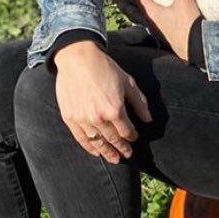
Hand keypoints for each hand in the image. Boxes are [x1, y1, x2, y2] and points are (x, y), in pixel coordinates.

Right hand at [53, 41, 151, 162]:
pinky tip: (96, 152)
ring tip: (114, 159)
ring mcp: (83, 119)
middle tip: (127, 155)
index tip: (134, 138)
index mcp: (115, 109)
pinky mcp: (70, 118)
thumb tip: (148, 120)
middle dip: (122, 148)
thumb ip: (139, 103)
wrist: (77, 59)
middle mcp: (99, 118)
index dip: (132, 136)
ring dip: (107, 152)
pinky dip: (90, 148)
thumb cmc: (105, 68)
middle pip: (113, 139)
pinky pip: (81, 139)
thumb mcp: (128, 83)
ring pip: (98, 143)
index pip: (126, 131)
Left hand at [135, 0, 201, 61]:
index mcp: (153, 13)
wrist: (197, 48)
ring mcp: (164, 27)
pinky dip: (168, 9)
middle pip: (146, 4)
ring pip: (156, 11)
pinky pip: (167, 17)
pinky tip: (176, 6)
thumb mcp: (184, 0)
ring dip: (157, 2)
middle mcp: (156, 21)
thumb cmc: (186, 27)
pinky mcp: (174, 31)